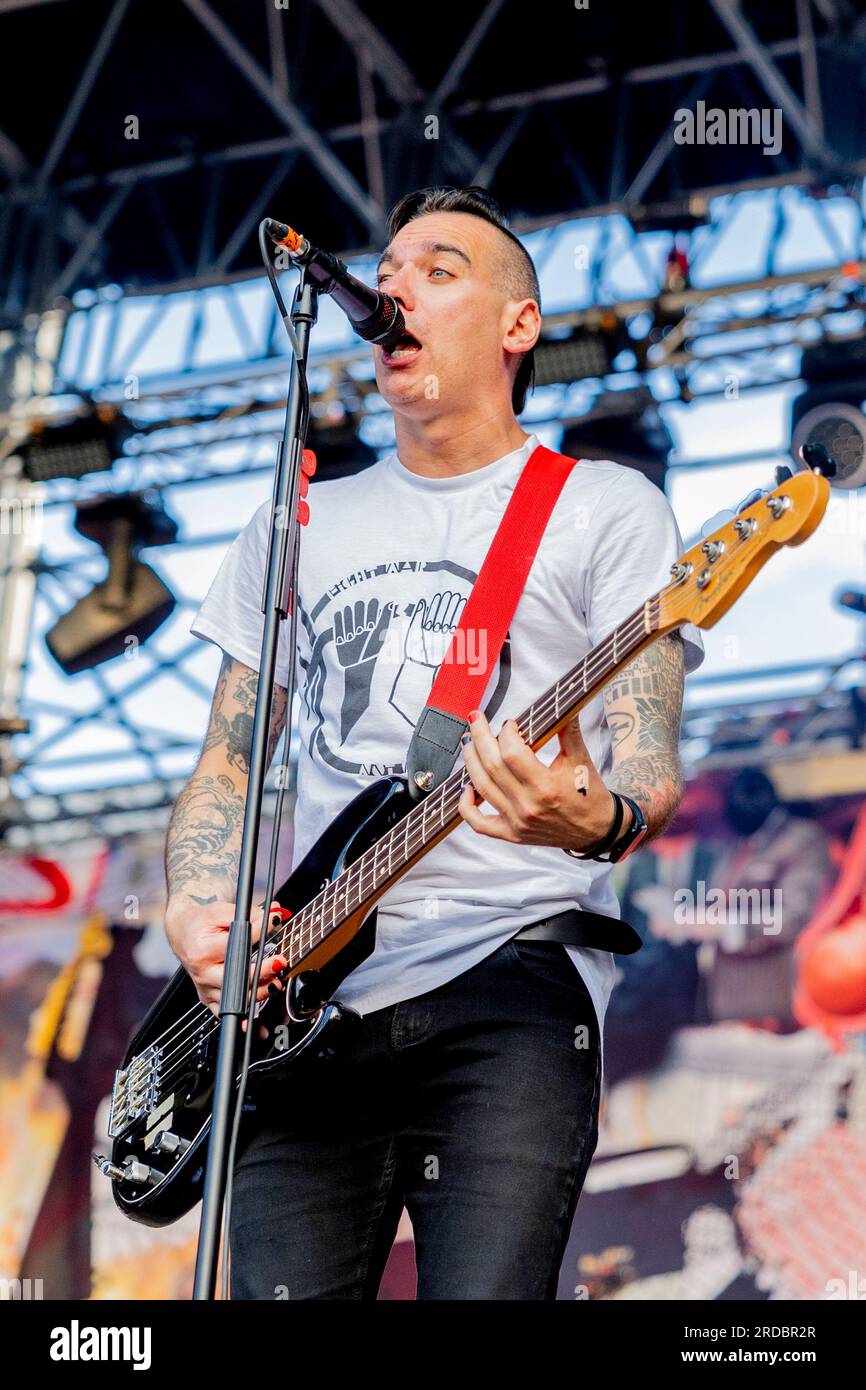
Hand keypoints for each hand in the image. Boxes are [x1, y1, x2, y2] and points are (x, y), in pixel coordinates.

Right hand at [165, 896, 287, 1018]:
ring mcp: (206, 989)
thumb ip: (247, 914)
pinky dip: (244, 1022)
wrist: (183, 933)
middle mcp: (202, 973)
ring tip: (276, 982)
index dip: (259, 932)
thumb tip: (274, 915)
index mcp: (202, 950)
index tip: (275, 922)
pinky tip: (258, 1027)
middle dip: (261, 972)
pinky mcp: (209, 999)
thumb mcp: (220, 911)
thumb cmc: (201, 923)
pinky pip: (227, 1015)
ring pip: (236, 999)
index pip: (235, 944)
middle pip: (235, 980)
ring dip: (261, 993)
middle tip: (279, 962)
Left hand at [457, 708, 619, 850]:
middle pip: (491, 766)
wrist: (596, 830)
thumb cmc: (589, 794)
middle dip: (480, 738)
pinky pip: (479, 823)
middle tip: (476, 720)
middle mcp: (528, 806)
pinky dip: (466, 806)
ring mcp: (517, 822)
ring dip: (470, 762)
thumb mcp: (581, 759)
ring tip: (469, 743)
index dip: (506, 733)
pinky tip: (466, 788)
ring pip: (482, 788)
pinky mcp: (512, 834)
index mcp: (546, 787)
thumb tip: (561, 701)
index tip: (509, 724)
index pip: (512, 754)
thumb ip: (568, 729)